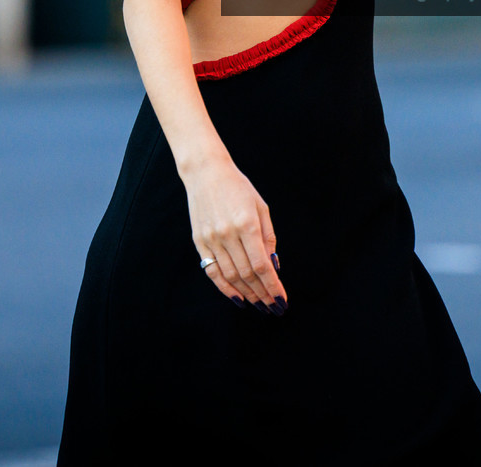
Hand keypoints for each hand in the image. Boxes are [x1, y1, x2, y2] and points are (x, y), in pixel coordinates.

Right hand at [182, 154, 287, 314]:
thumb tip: (274, 266)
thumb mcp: (261, 207)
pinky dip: (225, 288)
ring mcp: (211, 239)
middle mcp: (228, 234)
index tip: (281, 300)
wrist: (206, 173)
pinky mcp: (200, 241)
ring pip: (231, 276)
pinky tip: (237, 298)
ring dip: (246, 294)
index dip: (273, 286)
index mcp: (247, 224)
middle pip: (247, 274)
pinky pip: (212, 271)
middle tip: (272, 307)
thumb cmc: (238, 188)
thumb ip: (268, 237)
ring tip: (259, 304)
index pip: (262, 265)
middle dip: (262, 294)